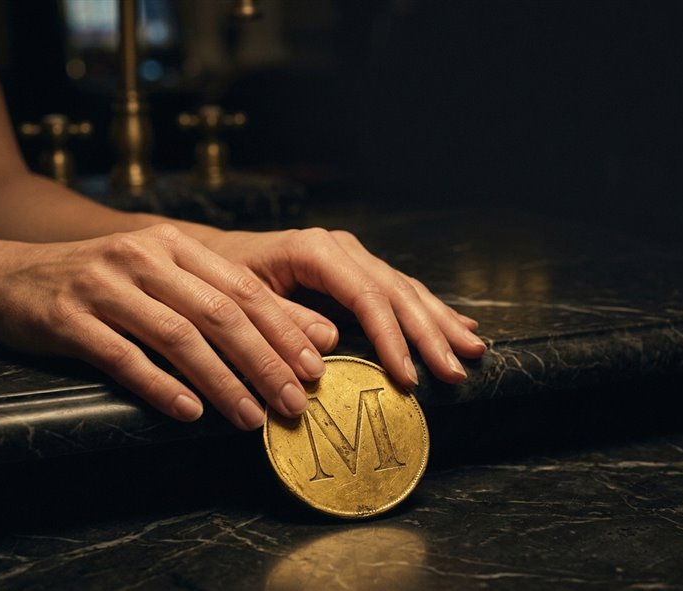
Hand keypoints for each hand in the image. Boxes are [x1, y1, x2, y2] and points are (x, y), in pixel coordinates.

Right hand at [0, 225, 337, 428]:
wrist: (12, 275)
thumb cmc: (102, 281)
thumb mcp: (160, 276)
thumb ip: (219, 298)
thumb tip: (294, 335)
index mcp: (174, 245)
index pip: (242, 288)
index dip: (283, 328)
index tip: (314, 367)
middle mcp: (143, 257)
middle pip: (219, 313)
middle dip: (264, 361)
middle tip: (293, 402)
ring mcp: (104, 285)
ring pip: (178, 337)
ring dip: (222, 382)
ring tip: (251, 417)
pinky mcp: (70, 318)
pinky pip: (124, 357)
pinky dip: (161, 387)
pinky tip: (190, 413)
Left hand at [202, 227, 485, 388]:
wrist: (210, 257)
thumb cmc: (220, 280)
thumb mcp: (239, 299)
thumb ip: (282, 320)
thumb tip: (330, 346)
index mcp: (314, 251)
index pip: (366, 295)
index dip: (392, 338)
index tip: (408, 376)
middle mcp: (340, 249)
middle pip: (396, 292)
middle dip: (429, 333)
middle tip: (457, 369)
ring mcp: (351, 258)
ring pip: (406, 290)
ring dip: (440, 322)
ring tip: (473, 349)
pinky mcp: (355, 272)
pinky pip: (400, 291)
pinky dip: (429, 310)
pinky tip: (457, 324)